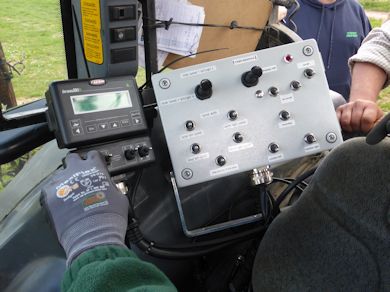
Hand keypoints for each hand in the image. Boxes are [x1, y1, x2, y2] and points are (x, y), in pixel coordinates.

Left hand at [41, 151, 128, 265]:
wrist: (93, 235)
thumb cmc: (110, 216)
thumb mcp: (120, 197)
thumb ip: (111, 186)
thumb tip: (109, 187)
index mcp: (95, 168)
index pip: (93, 154)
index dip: (95, 159)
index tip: (95, 166)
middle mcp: (76, 170)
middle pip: (72, 157)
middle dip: (76, 165)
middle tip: (80, 176)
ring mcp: (61, 181)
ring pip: (59, 174)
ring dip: (65, 180)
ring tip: (70, 194)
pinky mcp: (49, 195)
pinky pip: (49, 189)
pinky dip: (55, 194)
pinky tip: (61, 204)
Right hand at [336, 99, 383, 132]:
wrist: (363, 107)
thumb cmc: (371, 117)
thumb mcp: (378, 119)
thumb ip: (378, 125)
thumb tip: (373, 130)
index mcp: (370, 106)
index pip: (366, 119)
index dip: (366, 128)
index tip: (366, 129)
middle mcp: (358, 103)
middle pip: (354, 121)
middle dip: (357, 128)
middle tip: (359, 128)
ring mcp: (347, 105)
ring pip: (345, 122)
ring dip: (348, 128)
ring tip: (353, 127)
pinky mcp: (339, 109)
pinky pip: (337, 120)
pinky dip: (341, 126)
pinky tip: (346, 126)